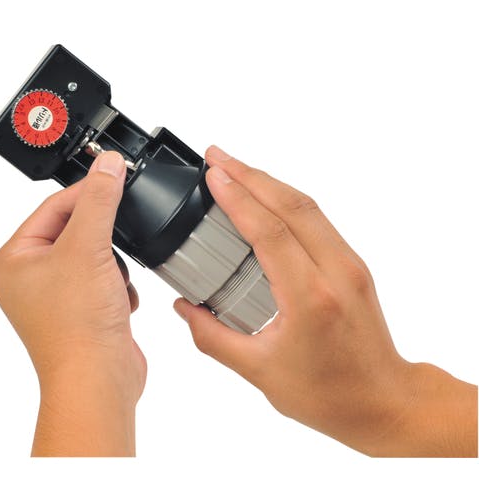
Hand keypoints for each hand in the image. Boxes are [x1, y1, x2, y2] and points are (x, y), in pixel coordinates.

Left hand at [0, 152, 145, 456]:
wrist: (99, 379)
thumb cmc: (77, 327)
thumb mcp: (89, 248)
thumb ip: (99, 201)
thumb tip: (108, 166)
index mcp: (14, 260)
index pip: (52, 207)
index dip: (86, 192)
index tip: (114, 178)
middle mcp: (31, 277)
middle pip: (76, 231)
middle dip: (103, 240)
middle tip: (113, 246)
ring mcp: (58, 295)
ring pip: (96, 255)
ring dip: (113, 266)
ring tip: (112, 285)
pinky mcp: (84, 309)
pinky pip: (106, 279)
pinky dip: (120, 286)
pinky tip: (118, 303)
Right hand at [174, 146, 477, 456]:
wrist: (382, 399)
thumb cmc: (330, 393)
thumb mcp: (259, 371)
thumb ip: (213, 337)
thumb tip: (184, 308)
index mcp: (310, 299)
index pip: (269, 232)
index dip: (238, 198)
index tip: (212, 175)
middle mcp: (336, 272)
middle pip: (292, 205)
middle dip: (251, 174)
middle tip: (217, 157)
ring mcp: (348, 264)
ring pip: (308, 206)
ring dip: (270, 182)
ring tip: (236, 169)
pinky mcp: (351, 264)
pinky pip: (317, 220)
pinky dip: (287, 200)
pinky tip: (266, 197)